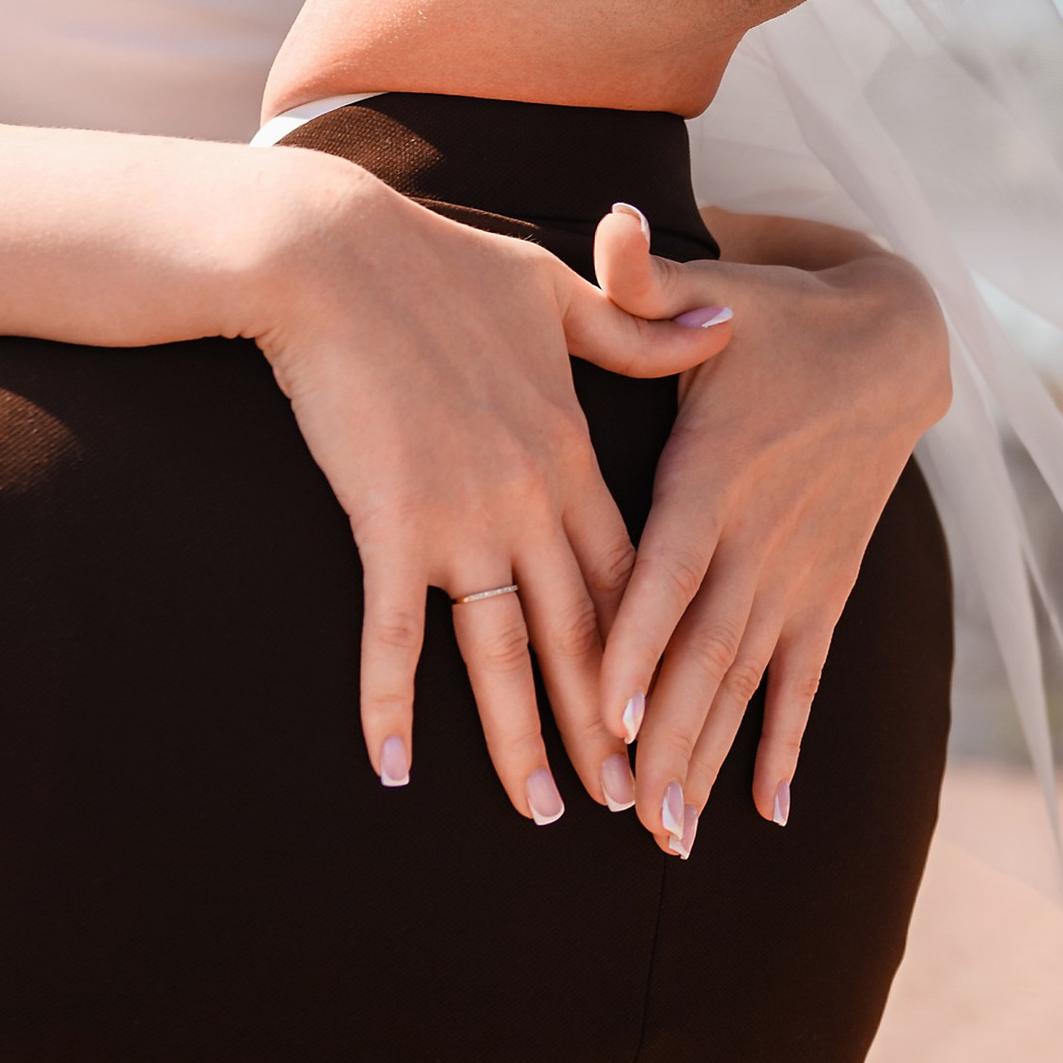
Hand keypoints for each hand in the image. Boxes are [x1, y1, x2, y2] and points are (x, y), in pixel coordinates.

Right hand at [245, 154, 736, 825]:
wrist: (334, 252)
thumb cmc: (439, 264)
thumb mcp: (556, 291)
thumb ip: (640, 330)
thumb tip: (727, 324)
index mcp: (569, 451)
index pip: (629, 572)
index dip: (653, 648)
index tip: (678, 709)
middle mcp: (529, 498)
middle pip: (581, 632)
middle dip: (606, 723)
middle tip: (630, 802)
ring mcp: (461, 517)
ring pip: (503, 650)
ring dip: (520, 738)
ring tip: (542, 811)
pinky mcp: (389, 521)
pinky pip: (393, 633)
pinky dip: (391, 703)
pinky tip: (392, 769)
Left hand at [591, 211, 950, 855]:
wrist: (896, 342)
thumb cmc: (775, 313)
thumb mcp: (716, 285)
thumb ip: (648, 276)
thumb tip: (608, 223)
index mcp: (717, 467)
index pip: (671, 566)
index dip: (643, 639)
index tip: (614, 714)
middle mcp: (759, 532)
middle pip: (708, 650)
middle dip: (671, 737)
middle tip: (633, 815)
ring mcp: (798, 567)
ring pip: (748, 680)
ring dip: (712, 759)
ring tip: (675, 836)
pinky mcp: (826, 584)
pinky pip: (803, 678)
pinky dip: (783, 742)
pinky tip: (764, 813)